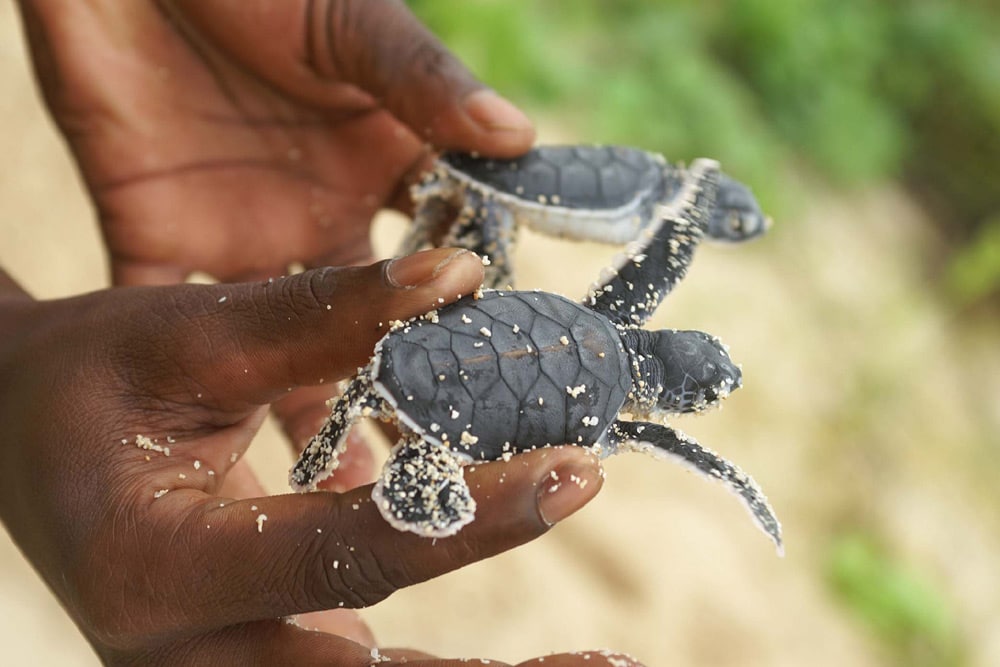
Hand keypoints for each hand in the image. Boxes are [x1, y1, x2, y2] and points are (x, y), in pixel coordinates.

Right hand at [0, 250, 635, 665]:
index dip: (466, 522)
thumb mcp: (186, 336)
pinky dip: (426, 664)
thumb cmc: (86, 377)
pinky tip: (524, 651)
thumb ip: (322, 316)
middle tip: (606, 663)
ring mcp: (210, 666)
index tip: (574, 479)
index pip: (338, 555)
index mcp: (154, 565)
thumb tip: (459, 282)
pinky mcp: (240, 656)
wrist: (15, 431)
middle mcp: (179, 650)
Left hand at [16, 0, 536, 481]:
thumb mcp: (351, 25)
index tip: (503, 379)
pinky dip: (193, 386)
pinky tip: (225, 447)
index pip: (441, 251)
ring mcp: (242, 236)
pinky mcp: (158, 235)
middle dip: (396, 391)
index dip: (470, 311)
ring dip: (305, 412)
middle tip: (432, 466)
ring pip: (279, 347)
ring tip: (344, 489)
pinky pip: (177, 322)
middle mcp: (319, 217)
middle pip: (368, 324)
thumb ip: (421, 80)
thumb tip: (517, 135)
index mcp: (380, 166)